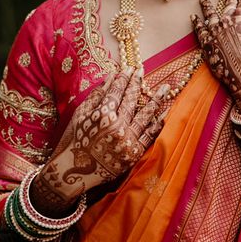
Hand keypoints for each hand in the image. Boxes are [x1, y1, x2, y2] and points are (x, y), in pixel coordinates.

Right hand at [29, 68, 168, 214]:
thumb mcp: (81, 116)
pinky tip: (164, 113)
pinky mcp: (134, 153)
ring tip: (165, 88)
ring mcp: (128, 140)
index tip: (130, 69)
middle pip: (132, 100)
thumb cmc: (74, 141)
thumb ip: (97, 96)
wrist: (75, 172)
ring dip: (156, 99)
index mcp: (103, 115)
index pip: (117, 91)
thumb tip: (111, 76)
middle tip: (144, 71)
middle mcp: (118, 126)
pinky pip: (149, 135)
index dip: (124, 78)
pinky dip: (157, 123)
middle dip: (138, 83)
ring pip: (146, 115)